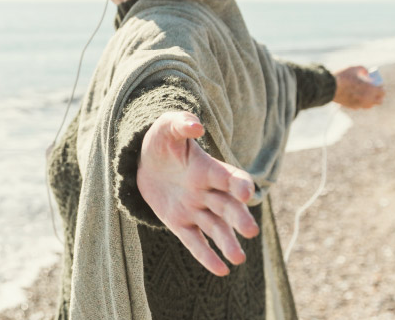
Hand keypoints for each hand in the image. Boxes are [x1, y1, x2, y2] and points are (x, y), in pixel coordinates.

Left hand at [136, 111, 259, 275]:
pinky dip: (207, 255)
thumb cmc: (161, 141)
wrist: (143, 161)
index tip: (246, 193)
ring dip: (227, 242)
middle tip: (251, 232)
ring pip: (215, 228)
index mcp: (208, 169)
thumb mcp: (167, 127)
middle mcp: (206, 192)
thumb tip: (195, 126)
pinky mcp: (180, 223)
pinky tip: (221, 270)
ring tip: (239, 259)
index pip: (229, 178)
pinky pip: (195, 241)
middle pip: (227, 207)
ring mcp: (195, 209)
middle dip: (238, 218)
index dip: (239, 184)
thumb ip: (181, 124)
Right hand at [332, 66, 384, 108]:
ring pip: (369, 105)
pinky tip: (356, 97)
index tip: (376, 84)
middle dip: (378, 96)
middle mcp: (367, 99)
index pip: (382, 92)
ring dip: (370, 100)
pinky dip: (360, 103)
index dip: (380, 88)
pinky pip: (360, 106)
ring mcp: (360, 104)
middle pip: (379, 101)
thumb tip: (366, 73)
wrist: (330, 87)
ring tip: (365, 95)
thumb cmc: (343, 77)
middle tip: (373, 91)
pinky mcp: (352, 107)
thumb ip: (362, 69)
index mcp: (371, 89)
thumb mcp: (354, 68)